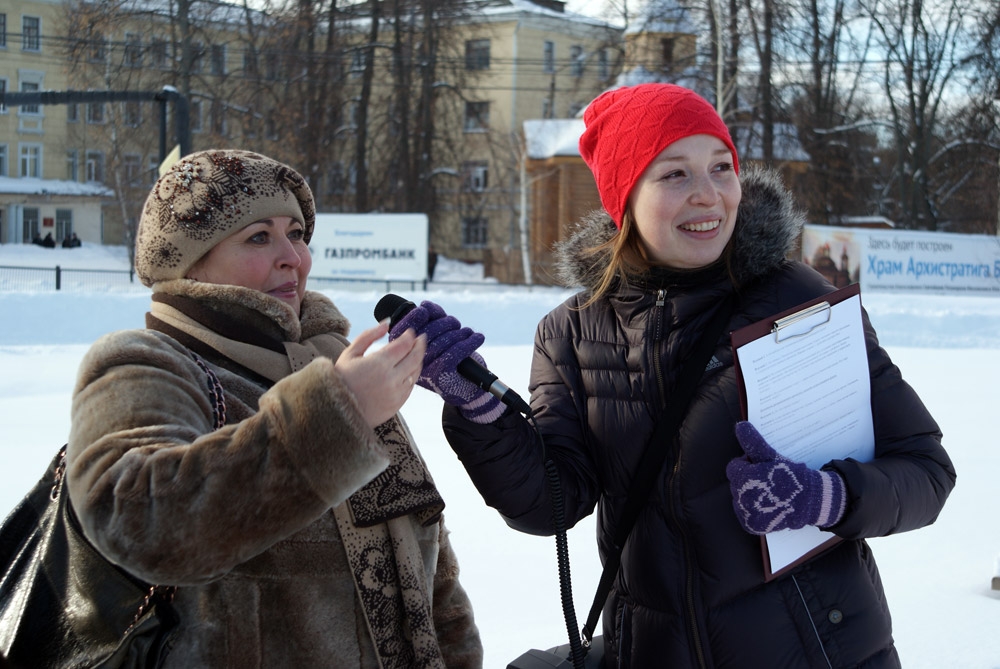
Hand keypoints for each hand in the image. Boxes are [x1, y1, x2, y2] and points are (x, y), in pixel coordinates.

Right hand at [335, 320, 424, 427]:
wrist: (336, 411)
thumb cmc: (340, 380)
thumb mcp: (349, 354)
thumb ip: (368, 336)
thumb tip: (386, 324)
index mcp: (379, 364)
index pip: (404, 345)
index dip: (410, 336)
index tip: (410, 331)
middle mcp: (391, 379)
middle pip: (415, 357)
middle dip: (420, 345)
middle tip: (421, 339)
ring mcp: (396, 393)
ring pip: (415, 373)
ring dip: (418, 361)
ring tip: (415, 353)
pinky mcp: (397, 405)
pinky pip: (410, 387)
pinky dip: (412, 376)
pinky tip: (408, 370)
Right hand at [388, 301, 503, 423]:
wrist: (467, 388)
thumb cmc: (453, 360)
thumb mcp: (440, 337)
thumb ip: (432, 320)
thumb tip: (425, 305)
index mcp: (407, 352)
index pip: (402, 331)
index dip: (413, 317)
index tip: (424, 310)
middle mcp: (412, 363)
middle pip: (425, 333)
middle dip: (443, 323)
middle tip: (455, 323)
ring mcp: (426, 370)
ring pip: (442, 342)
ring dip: (459, 333)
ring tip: (468, 332)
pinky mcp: (441, 376)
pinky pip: (454, 352)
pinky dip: (469, 342)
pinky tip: (477, 338)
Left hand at [726, 422, 846, 534]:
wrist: (810, 501)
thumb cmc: (790, 476)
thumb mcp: (771, 457)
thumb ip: (753, 442)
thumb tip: (740, 426)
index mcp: (744, 478)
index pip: (734, 467)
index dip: (748, 464)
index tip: (763, 466)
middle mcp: (741, 498)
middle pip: (736, 482)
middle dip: (748, 478)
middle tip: (768, 479)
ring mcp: (746, 514)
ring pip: (739, 497)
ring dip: (750, 493)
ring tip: (769, 492)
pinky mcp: (751, 525)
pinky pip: (744, 513)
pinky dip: (752, 509)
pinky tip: (766, 503)